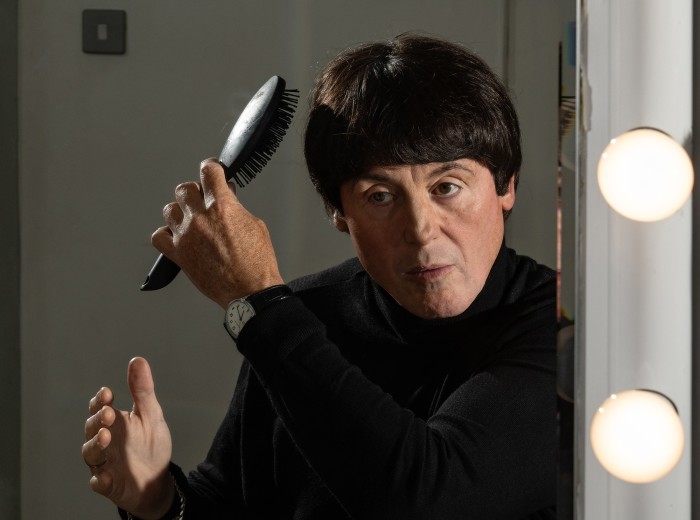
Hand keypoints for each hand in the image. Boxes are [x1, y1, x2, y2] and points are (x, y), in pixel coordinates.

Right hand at [83, 358, 173, 519]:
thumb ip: (142, 390)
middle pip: (92, 428)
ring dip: (95, 445)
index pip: (99, 408)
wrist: (158, 478)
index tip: (107, 393)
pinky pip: (98, 482)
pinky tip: (106, 476)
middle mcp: (104, 441)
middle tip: (109, 413)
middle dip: (98, 420)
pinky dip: (100, 479)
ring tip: (106, 437)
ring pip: (91, 454)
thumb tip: (137, 360)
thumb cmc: (150, 444)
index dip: (99, 401)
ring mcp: (104, 463)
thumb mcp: (150, 415)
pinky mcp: (109, 484)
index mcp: (113, 423)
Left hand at [151, 158, 283, 307]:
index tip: (212, 170)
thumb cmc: (257, 263)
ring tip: (192, 220)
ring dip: (181, 211)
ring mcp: (186, 236)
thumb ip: (236, 207)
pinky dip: (165, 234)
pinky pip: (159, 236)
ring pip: (169, 210)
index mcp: (222, 207)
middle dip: (196, 192)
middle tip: (204, 200)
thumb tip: (227, 197)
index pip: (209, 171)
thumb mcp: (255, 225)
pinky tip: (178, 236)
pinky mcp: (178, 255)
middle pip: (184, 189)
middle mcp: (200, 219)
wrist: (250, 291)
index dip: (211, 167)